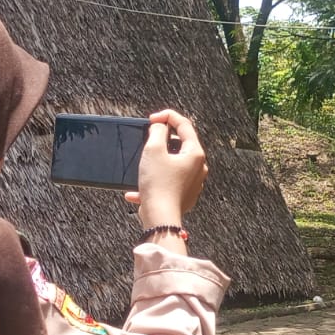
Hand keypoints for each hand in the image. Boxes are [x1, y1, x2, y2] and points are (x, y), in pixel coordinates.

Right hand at [125, 110, 207, 224]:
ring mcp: (192, 183)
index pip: (184, 125)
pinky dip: (153, 182)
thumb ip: (157, 132)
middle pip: (180, 145)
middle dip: (161, 141)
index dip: (167, 116)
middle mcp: (198, 167)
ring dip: (155, 163)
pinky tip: (136, 192)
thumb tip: (160, 127)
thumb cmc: (158, 185)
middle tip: (146, 142)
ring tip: (141, 168)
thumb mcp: (153, 150)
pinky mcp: (184, 196)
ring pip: (172, 164)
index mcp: (195, 153)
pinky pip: (167, 182)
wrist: (160, 217)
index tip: (152, 119)